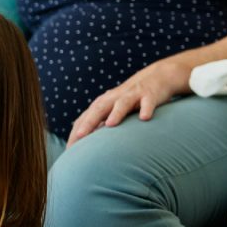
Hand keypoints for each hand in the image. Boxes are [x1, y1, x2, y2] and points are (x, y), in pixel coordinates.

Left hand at [67, 61, 190, 145]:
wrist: (157, 77)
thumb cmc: (131, 98)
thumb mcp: (113, 109)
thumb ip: (100, 123)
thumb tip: (84, 142)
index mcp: (104, 103)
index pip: (86, 117)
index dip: (77, 132)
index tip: (69, 149)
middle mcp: (115, 98)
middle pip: (99, 109)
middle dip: (89, 122)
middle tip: (79, 137)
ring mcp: (132, 95)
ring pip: (122, 103)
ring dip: (116, 113)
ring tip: (110, 125)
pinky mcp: (150, 94)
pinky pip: (148, 102)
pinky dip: (146, 108)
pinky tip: (144, 118)